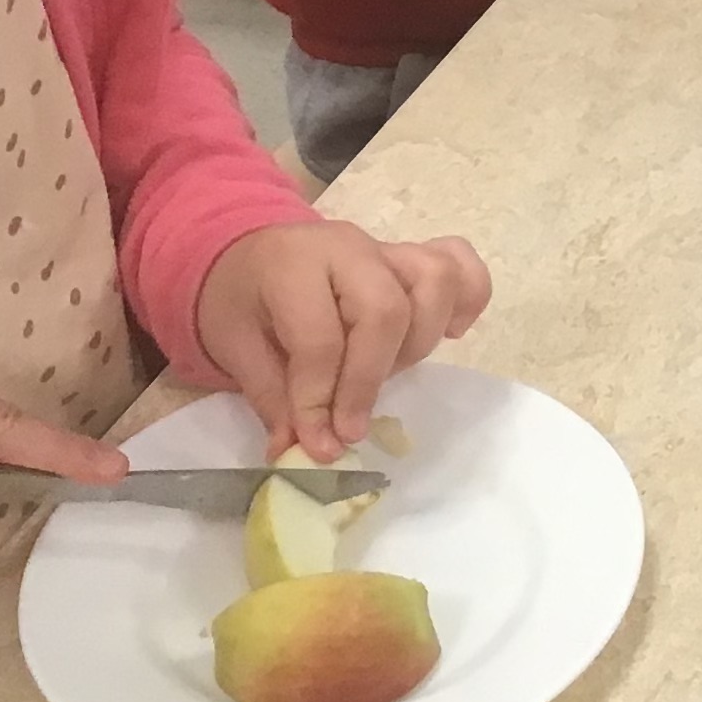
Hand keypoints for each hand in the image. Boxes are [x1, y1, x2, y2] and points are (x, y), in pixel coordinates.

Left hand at [194, 220, 491, 462]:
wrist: (247, 254)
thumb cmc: (240, 301)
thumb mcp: (234, 348)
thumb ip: (273, 399)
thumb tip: (303, 452)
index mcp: (291, 265)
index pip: (320, 337)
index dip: (320, 398)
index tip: (317, 443)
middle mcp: (346, 248)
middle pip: (386, 310)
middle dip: (369, 380)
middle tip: (349, 426)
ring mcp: (384, 248)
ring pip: (434, 284)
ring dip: (417, 344)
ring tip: (386, 375)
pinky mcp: (409, 257)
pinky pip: (459, 264)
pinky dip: (466, 300)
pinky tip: (448, 334)